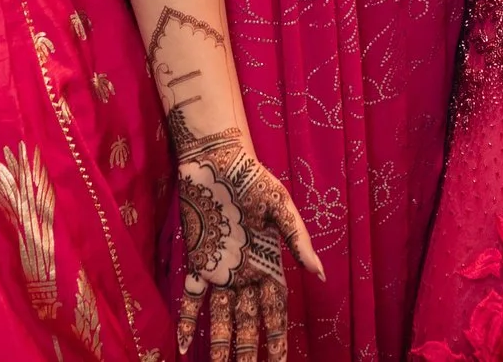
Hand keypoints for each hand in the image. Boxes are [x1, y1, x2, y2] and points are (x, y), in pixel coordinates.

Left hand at [174, 128, 322, 361]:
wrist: (216, 159)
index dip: (277, 338)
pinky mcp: (197, 260)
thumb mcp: (281, 206)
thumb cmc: (252, 180)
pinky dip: (188, 319)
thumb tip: (319, 274)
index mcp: (268, 264)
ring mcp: (220, 270)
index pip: (275, 312)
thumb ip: (297, 241)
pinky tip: (183, 343)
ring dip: (219, 344)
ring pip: (221, 317)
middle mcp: (244, 274)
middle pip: (247, 322)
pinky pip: (192, 296)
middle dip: (248, 350)